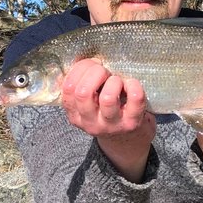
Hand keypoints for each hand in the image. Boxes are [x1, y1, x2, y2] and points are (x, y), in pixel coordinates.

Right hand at [61, 59, 155, 181]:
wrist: (127, 142)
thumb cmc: (106, 114)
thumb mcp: (88, 105)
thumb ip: (83, 86)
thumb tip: (90, 59)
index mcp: (75, 114)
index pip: (68, 89)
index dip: (79, 69)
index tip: (91, 64)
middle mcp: (90, 122)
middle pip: (83, 93)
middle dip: (95, 73)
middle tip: (104, 71)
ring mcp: (111, 125)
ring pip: (107, 98)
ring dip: (114, 81)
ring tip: (118, 81)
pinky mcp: (132, 123)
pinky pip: (134, 99)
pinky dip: (134, 86)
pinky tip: (132, 84)